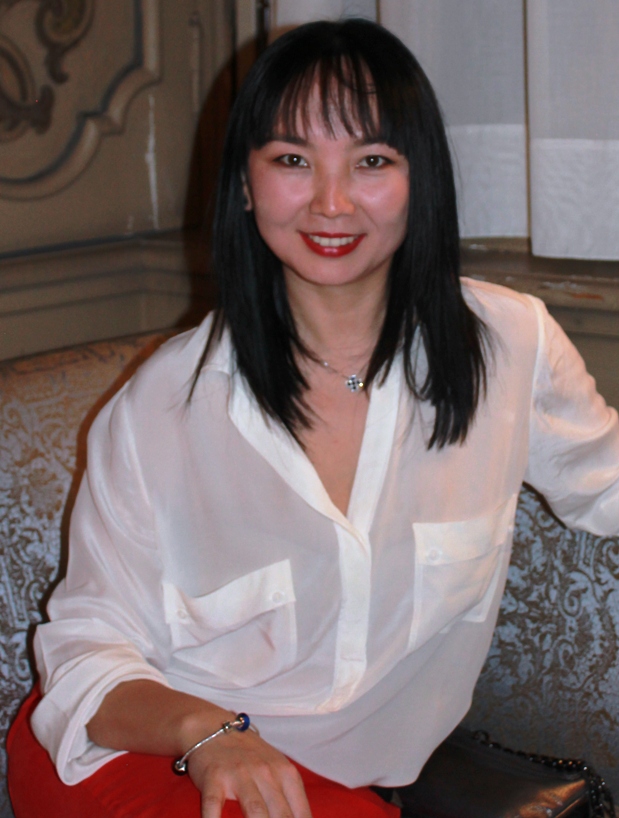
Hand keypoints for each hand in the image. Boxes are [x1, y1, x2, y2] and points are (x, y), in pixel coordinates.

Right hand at [187, 727, 312, 817]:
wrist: (212, 728)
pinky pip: (214, 806)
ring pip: (255, 811)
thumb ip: (289, 798)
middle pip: (281, 816)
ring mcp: (240, 774)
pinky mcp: (214, 777)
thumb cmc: (249, 756)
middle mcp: (265, 772)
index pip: (301, 813)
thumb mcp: (276, 768)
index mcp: (285, 773)